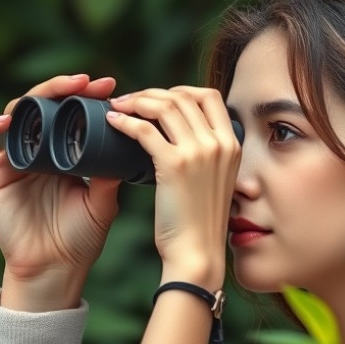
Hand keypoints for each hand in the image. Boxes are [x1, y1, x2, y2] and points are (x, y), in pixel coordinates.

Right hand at [0, 74, 120, 310]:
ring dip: (33, 97)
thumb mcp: (103, 201)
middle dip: (64, 88)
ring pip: (13, 113)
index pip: (70, 112)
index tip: (110, 87)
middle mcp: (36, 150)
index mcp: (63, 152)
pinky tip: (5, 121)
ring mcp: (11, 160)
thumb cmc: (80, 237)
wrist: (56, 269)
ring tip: (57, 92)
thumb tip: (127, 141)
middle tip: (89, 82)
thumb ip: (110, 173)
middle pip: (42, 105)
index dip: (86, 96)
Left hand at [106, 87, 240, 290]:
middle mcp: (218, 143)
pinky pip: (145, 130)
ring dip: (136, 101)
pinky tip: (113, 123)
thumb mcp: (217, 181)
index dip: (181, 90)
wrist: (198, 253)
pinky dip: (125, 122)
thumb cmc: (201, 222)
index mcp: (231, 144)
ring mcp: (199, 152)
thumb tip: (183, 136)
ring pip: (164, 106)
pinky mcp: (174, 165)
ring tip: (119, 108)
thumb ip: (208, 155)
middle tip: (131, 101)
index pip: (208, 96)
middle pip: (183, 96)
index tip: (160, 99)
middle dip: (152, 93)